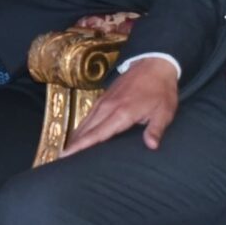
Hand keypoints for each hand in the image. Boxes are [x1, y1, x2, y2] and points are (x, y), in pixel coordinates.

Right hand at [65, 54, 180, 154]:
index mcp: (122, 114)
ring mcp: (103, 102)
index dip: (81, 145)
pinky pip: (88, 115)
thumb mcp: (164, 112)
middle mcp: (107, 108)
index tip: (66, 155)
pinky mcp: (103, 98)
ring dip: (75, 136)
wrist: (153, 64)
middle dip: (73, 144)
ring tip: (66, 151)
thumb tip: (152, 146)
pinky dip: (81, 127)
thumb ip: (155, 129)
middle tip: (62, 160)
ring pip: (84, 122)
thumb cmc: (161, 91)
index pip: (97, 134)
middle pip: (85, 130)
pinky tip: (78, 134)